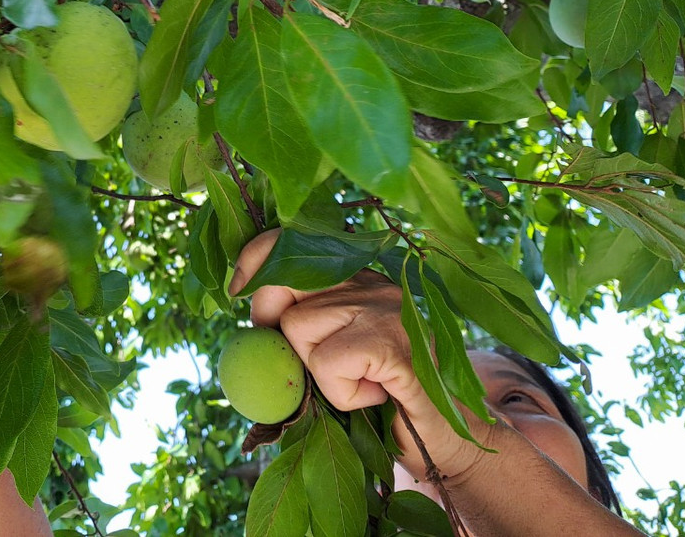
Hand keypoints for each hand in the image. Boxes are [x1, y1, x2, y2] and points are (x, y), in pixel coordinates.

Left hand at [229, 229, 493, 480]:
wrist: (447, 439)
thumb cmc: (384, 402)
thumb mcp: (335, 355)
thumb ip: (301, 329)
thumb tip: (253, 320)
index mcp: (354, 280)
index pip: (291, 244)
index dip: (257, 261)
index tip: (237, 289)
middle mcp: (369, 283)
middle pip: (282, 286)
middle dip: (275, 326)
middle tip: (313, 365)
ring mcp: (384, 309)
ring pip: (299, 328)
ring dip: (317, 373)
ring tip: (360, 384)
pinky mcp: (394, 343)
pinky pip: (329, 362)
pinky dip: (341, 391)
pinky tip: (374, 395)